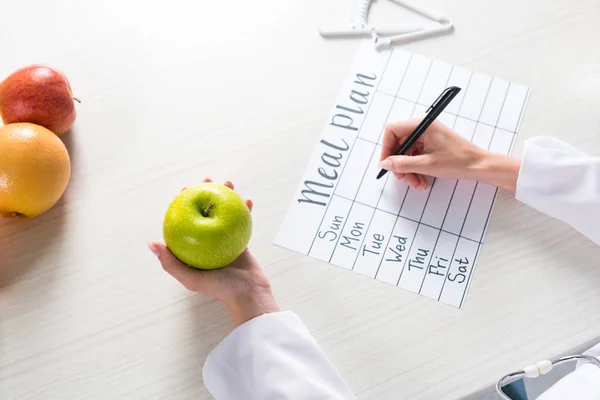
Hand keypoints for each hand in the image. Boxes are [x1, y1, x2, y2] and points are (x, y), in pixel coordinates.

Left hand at [149, 178, 278, 325]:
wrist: (247, 293)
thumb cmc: (219, 288)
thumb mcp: (191, 278)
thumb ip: (171, 263)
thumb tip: (152, 243)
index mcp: (193, 248)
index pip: (185, 220)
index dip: (183, 202)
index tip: (185, 188)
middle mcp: (206, 241)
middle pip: (205, 211)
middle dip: (205, 193)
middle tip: (207, 180)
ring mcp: (224, 239)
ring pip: (223, 212)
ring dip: (226, 196)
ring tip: (228, 184)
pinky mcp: (240, 239)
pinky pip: (241, 221)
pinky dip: (244, 210)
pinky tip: (247, 200)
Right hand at [379, 119, 520, 192]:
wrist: (479, 166)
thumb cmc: (459, 161)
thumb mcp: (426, 165)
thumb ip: (402, 164)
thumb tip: (385, 163)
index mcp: (422, 126)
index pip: (393, 130)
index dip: (387, 147)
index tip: (387, 163)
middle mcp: (424, 128)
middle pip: (400, 144)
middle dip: (399, 163)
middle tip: (402, 178)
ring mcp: (428, 137)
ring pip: (408, 153)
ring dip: (409, 170)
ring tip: (416, 183)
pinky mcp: (432, 146)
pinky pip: (416, 157)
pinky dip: (416, 170)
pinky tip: (422, 181)